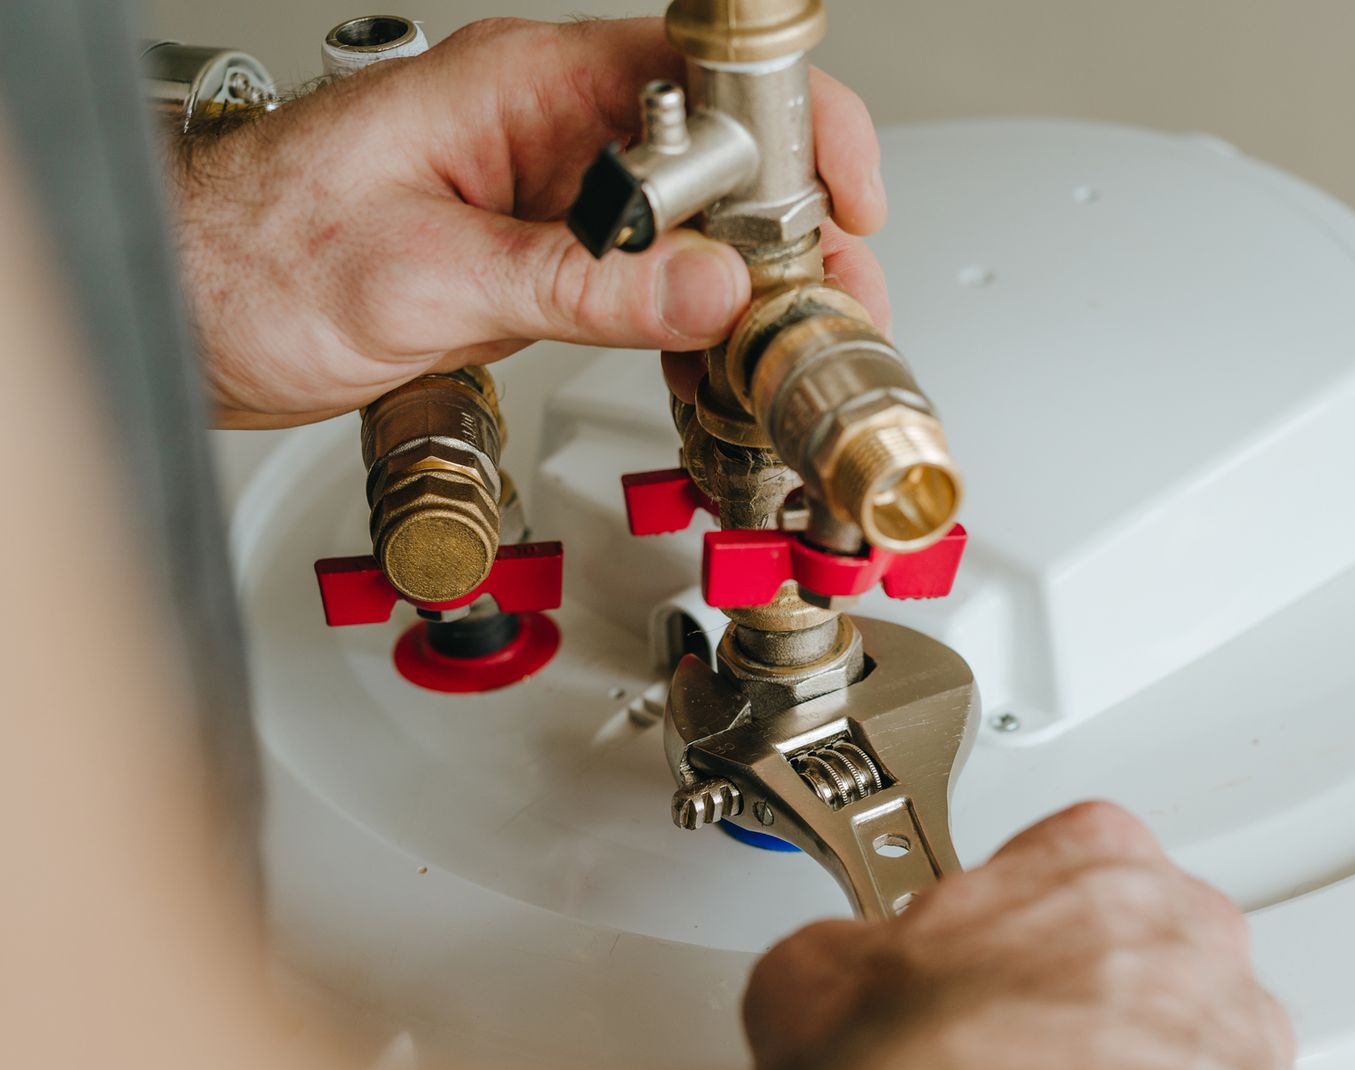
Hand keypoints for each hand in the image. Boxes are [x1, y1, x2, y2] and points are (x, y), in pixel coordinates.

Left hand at [167, 16, 890, 428]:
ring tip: (795, 357)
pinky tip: (717, 372)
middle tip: (836, 313)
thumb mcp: (430, 279)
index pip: (702, 77)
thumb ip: (583, 286)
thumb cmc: (248, 258)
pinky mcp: (538, 261)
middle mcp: (546, 132)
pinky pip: (646, 284)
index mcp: (523, 87)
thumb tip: (712, 289)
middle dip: (794, 234)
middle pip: (720, 160)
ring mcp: (548, 198)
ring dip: (752, 294)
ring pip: (693, 229)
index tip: (846, 207)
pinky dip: (692, 330)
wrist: (174, 311)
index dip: (793, 131)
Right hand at [745, 802, 1333, 1069]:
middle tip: (1011, 1068)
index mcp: (1102, 872)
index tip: (977, 962)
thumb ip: (860, 949)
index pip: (1076, 857)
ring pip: (1213, 1066)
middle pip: (1158, 959)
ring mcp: (1256, 1065)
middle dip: (1095, 1007)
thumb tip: (839, 975)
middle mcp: (1203, 952)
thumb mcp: (814, 977)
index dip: (1015, 920)